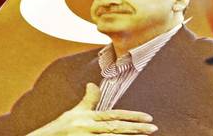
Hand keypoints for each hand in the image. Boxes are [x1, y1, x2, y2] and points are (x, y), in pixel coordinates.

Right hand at [28, 83, 157, 135]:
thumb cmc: (58, 129)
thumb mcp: (73, 113)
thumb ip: (87, 101)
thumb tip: (93, 84)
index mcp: (87, 117)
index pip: (114, 115)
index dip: (132, 116)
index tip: (149, 117)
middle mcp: (87, 127)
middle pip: (116, 127)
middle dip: (136, 128)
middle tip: (154, 128)